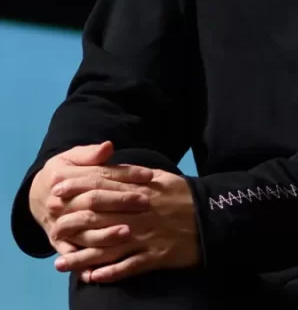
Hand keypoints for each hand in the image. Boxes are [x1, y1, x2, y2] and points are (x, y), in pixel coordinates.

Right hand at [28, 141, 154, 257]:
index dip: (125, 174)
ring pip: (83, 231)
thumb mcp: (72, 157)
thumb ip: (91, 154)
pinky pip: (74, 253)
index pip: (99, 176)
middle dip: (121, 202)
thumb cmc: (63, 173)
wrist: (37, 196)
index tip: (149, 175)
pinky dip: (88, 259)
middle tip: (146, 202)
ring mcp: (57, 224)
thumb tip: (108, 146)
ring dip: (106, 234)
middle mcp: (58, 202)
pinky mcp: (57, 243)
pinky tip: (106, 263)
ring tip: (128, 232)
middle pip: (93, 202)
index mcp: (62, 177)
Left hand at [50, 168, 200, 282]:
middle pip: (98, 218)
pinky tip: (91, 278)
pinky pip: (127, 267)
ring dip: (82, 257)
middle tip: (51, 227)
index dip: (77, 189)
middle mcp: (138, 214)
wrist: (211, 217)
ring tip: (60, 264)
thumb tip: (112, 165)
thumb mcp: (161, 177)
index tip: (57, 190)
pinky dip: (108, 273)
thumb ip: (134, 174)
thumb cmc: (183, 195)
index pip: (102, 187)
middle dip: (72, 223)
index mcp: (139, 191)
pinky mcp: (154, 257)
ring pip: (107, 248)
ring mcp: (145, 237)